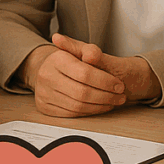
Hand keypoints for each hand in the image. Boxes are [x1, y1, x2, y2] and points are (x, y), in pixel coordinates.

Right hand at [18, 33, 155, 116]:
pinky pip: (71, 114)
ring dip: (100, 106)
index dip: (105, 82)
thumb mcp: (82, 50)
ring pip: (78, 106)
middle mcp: (47, 76)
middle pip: (82, 93)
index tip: (119, 85)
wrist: (49, 70)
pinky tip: (99, 106)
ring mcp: (44, 93)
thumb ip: (91, 51)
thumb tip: (91, 55)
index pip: (85, 73)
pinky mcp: (44, 107)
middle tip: (120, 96)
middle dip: (106, 96)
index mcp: (57, 59)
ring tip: (113, 101)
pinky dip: (89, 112)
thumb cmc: (70, 60)